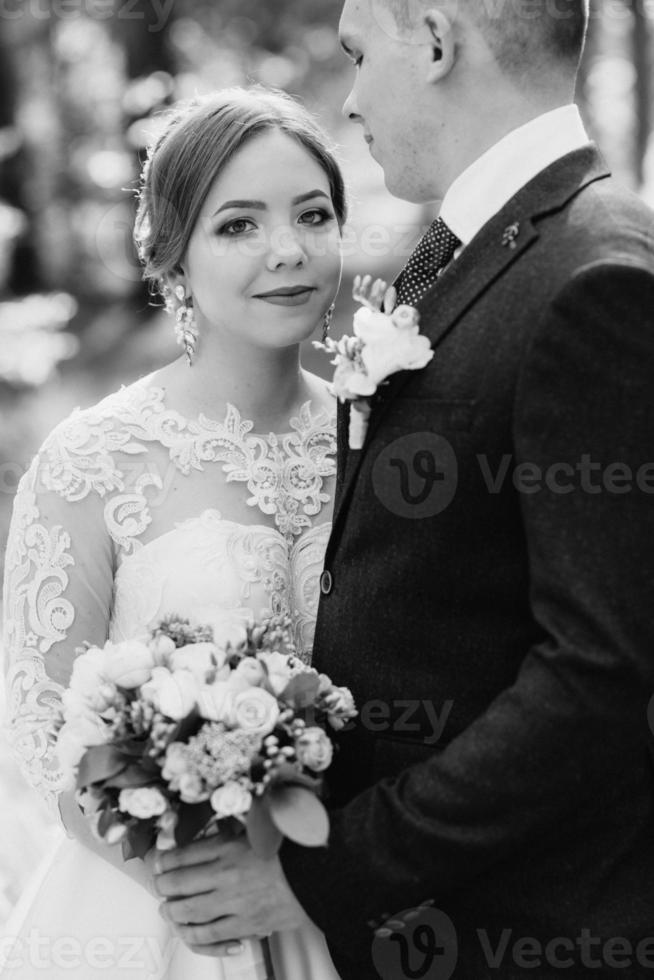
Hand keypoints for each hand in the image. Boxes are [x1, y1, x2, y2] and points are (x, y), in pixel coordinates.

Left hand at [153, 835, 309, 956]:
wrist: (317, 874)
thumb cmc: (285, 852)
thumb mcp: (251, 832)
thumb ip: (222, 837)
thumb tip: (193, 845)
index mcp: (229, 847)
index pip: (182, 855)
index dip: (164, 861)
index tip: (159, 863)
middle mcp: (228, 874)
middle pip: (178, 885)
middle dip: (162, 887)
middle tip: (159, 887)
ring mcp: (235, 902)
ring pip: (189, 913)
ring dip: (173, 912)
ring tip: (169, 910)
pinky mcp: (246, 924)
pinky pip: (210, 934)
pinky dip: (195, 934)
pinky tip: (189, 930)